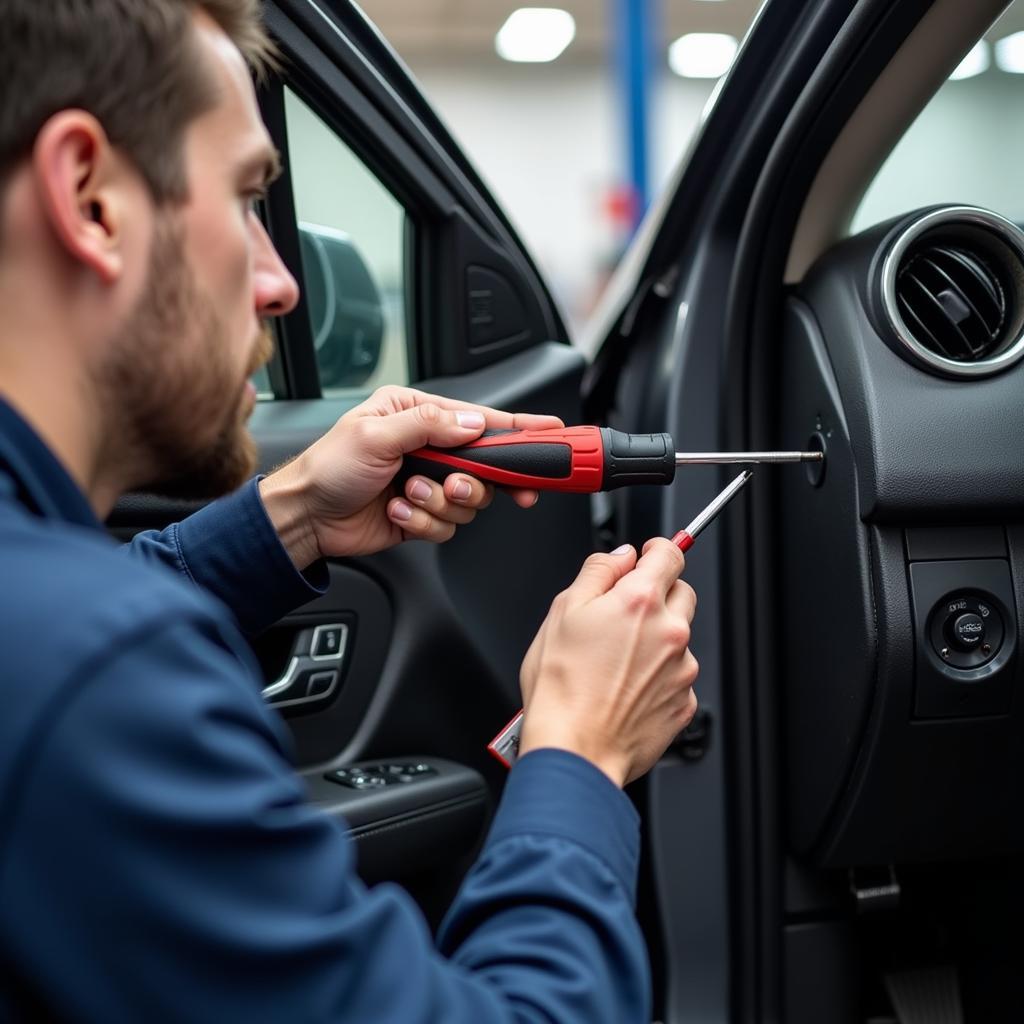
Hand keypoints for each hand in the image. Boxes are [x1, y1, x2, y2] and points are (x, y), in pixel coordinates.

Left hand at [258, 386, 563, 566]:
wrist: (305, 517)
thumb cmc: (328, 468)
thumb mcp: (376, 434)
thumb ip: (430, 425)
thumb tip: (473, 423)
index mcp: (417, 414)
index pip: (479, 419)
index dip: (518, 428)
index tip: (551, 431)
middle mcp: (427, 446)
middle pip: (485, 466)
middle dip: (471, 482)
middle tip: (455, 485)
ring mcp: (428, 482)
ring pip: (470, 501)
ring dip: (438, 504)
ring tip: (406, 495)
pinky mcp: (423, 514)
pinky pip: (448, 525)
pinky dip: (422, 522)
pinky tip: (396, 512)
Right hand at [517, 538, 698, 787]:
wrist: (575, 749)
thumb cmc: (561, 687)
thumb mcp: (563, 611)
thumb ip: (597, 572)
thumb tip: (619, 556)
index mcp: (640, 601)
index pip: (670, 554)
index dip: (656, 549)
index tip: (646, 555)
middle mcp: (670, 632)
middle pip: (682, 592)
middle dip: (658, 593)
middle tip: (623, 613)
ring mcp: (682, 670)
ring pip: (679, 637)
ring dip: (657, 638)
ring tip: (616, 661)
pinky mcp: (684, 702)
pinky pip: (677, 676)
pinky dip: (658, 676)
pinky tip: (625, 687)